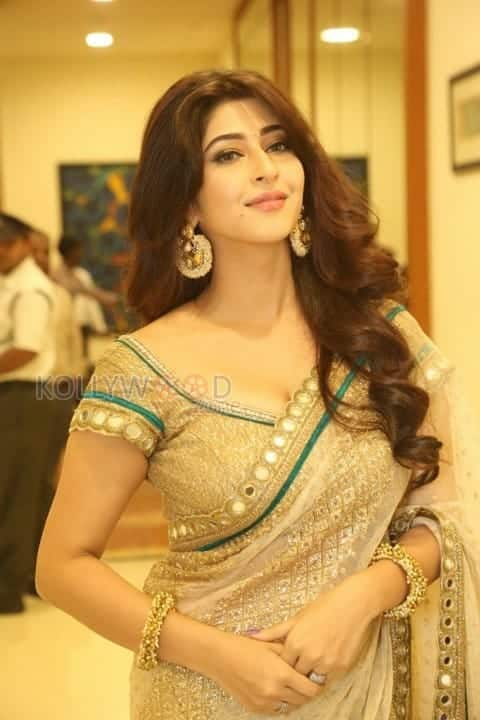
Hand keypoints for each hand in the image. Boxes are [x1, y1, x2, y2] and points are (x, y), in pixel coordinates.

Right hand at [207, 632, 320, 714]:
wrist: (220, 656)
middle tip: (304, 681)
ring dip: (293, 698)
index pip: (310, 689)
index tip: (316, 680)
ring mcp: (264, 702)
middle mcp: (274, 691)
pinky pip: (275, 710)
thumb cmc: (245, 647)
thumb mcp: (272, 645)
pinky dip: (279, 702)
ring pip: (289, 707)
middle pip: (302, 700)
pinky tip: (276, 689)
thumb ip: (291, 656)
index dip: (316, 685)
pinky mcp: (254, 708)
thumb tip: (308, 663)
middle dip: (306, 692)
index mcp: (281, 674)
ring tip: (289, 685)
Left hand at [250, 572, 379, 683]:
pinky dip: (325, 675)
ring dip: (311, 675)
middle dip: (296, 671)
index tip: (287, 658)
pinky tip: (325, 661)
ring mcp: (326, 663)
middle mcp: (309, 656)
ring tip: (313, 663)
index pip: (282, 665)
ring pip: (312, 681)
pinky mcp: (341, 667)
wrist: (352, 605)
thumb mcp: (297, 617)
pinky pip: (328, 679)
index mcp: (295, 643)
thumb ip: (275, 632)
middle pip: (296, 675)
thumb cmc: (324, 607)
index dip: (285, 662)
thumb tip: (253, 637)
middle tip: (299, 664)